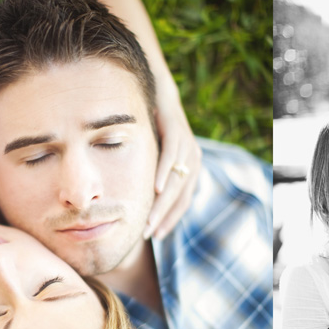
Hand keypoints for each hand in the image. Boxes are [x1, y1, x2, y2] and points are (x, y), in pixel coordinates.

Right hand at [144, 85, 201, 239]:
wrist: (158, 91)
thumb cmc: (151, 127)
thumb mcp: (152, 155)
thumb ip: (149, 177)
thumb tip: (134, 202)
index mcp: (190, 169)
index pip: (182, 202)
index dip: (170, 220)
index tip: (156, 236)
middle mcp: (193, 160)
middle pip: (179, 196)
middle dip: (163, 217)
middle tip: (148, 234)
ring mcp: (188, 145)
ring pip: (176, 181)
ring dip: (162, 203)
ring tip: (149, 220)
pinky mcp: (178, 132)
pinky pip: (172, 156)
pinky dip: (164, 173)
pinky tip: (155, 188)